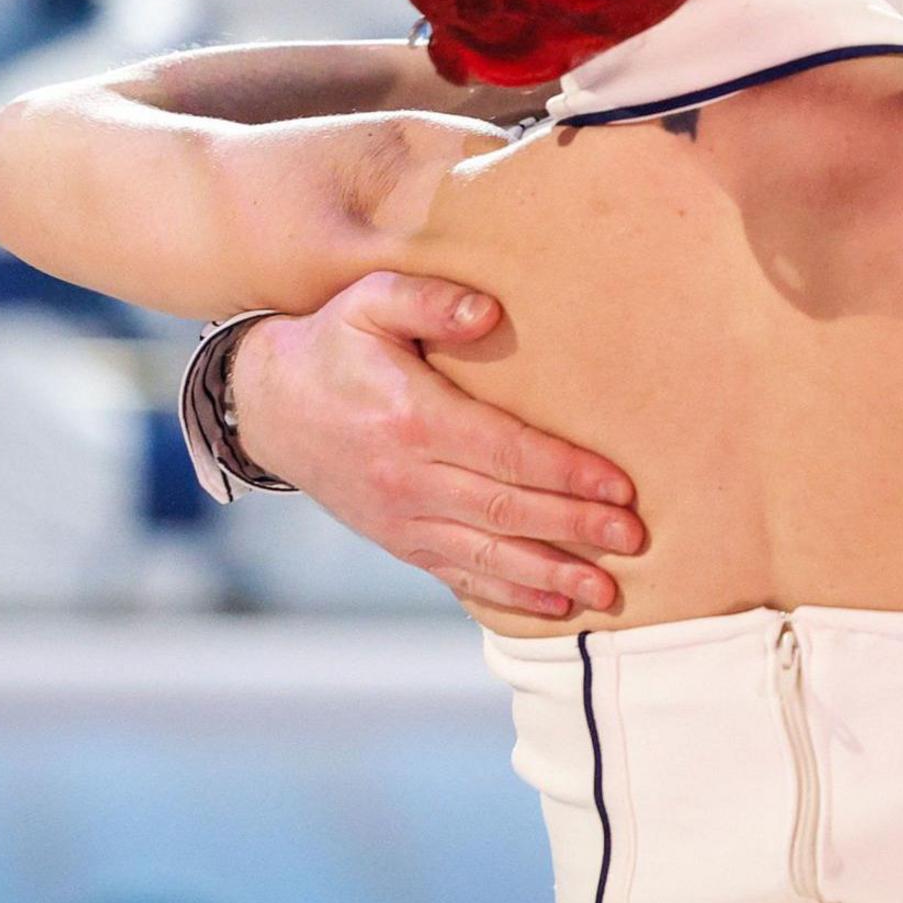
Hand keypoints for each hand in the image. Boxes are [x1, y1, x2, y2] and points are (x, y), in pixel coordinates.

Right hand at [229, 270, 645, 617]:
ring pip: (486, 553)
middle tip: (634, 540)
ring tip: (607, 592)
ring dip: (551, 574)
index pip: (504, 452)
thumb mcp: (370, 302)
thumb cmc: (333, 344)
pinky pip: (457, 573)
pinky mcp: (397, 539)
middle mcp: (407, 478)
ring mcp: (400, 518)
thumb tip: (488, 311)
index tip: (619, 486)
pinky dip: (507, 592)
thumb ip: (429, 299)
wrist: (268, 405)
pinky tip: (553, 603)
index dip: (565, 472)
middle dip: (575, 528)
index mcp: (412, 418)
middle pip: (505, 509)